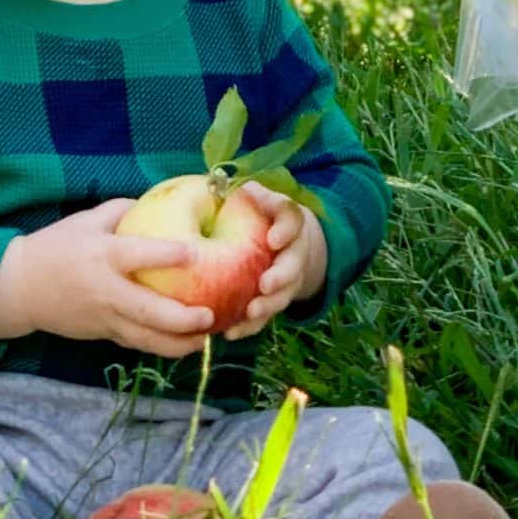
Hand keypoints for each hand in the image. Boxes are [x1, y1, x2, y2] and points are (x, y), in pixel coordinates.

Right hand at [0, 201, 218, 357]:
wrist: (19, 288)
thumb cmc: (55, 248)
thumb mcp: (86, 220)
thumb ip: (122, 210)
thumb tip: (158, 201)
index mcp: (102, 255)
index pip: (137, 256)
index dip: (166, 255)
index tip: (194, 253)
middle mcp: (105, 290)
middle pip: (146, 311)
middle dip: (180, 319)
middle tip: (209, 315)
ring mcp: (104, 317)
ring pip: (144, 338)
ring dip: (176, 344)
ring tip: (204, 341)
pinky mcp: (102, 334)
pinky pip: (135, 343)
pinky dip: (159, 347)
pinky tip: (184, 345)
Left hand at [218, 186, 327, 340]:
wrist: (275, 238)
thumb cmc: (256, 212)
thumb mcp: (252, 196)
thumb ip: (243, 193)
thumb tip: (224, 185)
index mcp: (287, 222)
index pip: (292, 222)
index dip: (285, 231)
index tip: (273, 239)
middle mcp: (292, 252)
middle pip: (293, 265)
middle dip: (280, 277)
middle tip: (264, 285)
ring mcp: (285, 280)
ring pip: (282, 296)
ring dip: (267, 306)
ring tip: (250, 312)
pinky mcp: (272, 301)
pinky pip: (264, 317)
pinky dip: (248, 326)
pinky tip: (230, 333)